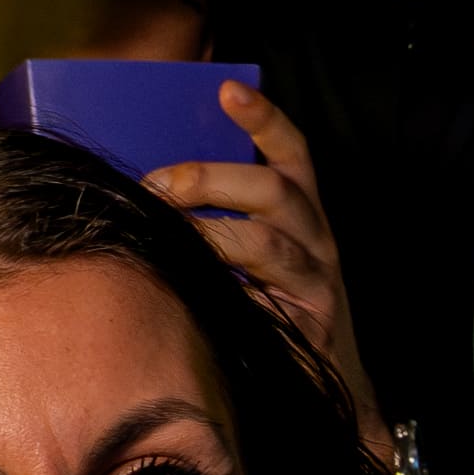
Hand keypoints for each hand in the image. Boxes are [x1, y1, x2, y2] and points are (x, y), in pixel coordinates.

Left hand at [143, 80, 369, 410]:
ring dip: (209, 235)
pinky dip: (223, 294)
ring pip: (267, 243)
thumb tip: (148, 189)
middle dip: (210, 179)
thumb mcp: (256, 253)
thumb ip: (222, 217)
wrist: (325, 385)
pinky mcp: (306, 326)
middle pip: (273, 190)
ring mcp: (315, 283)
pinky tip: (192, 293)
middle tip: (157, 187)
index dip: (265, 119)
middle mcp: (317, 240)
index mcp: (304, 213)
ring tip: (165, 237)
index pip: (293, 153)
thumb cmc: (271, 307)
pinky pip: (259, 302)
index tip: (229, 90)